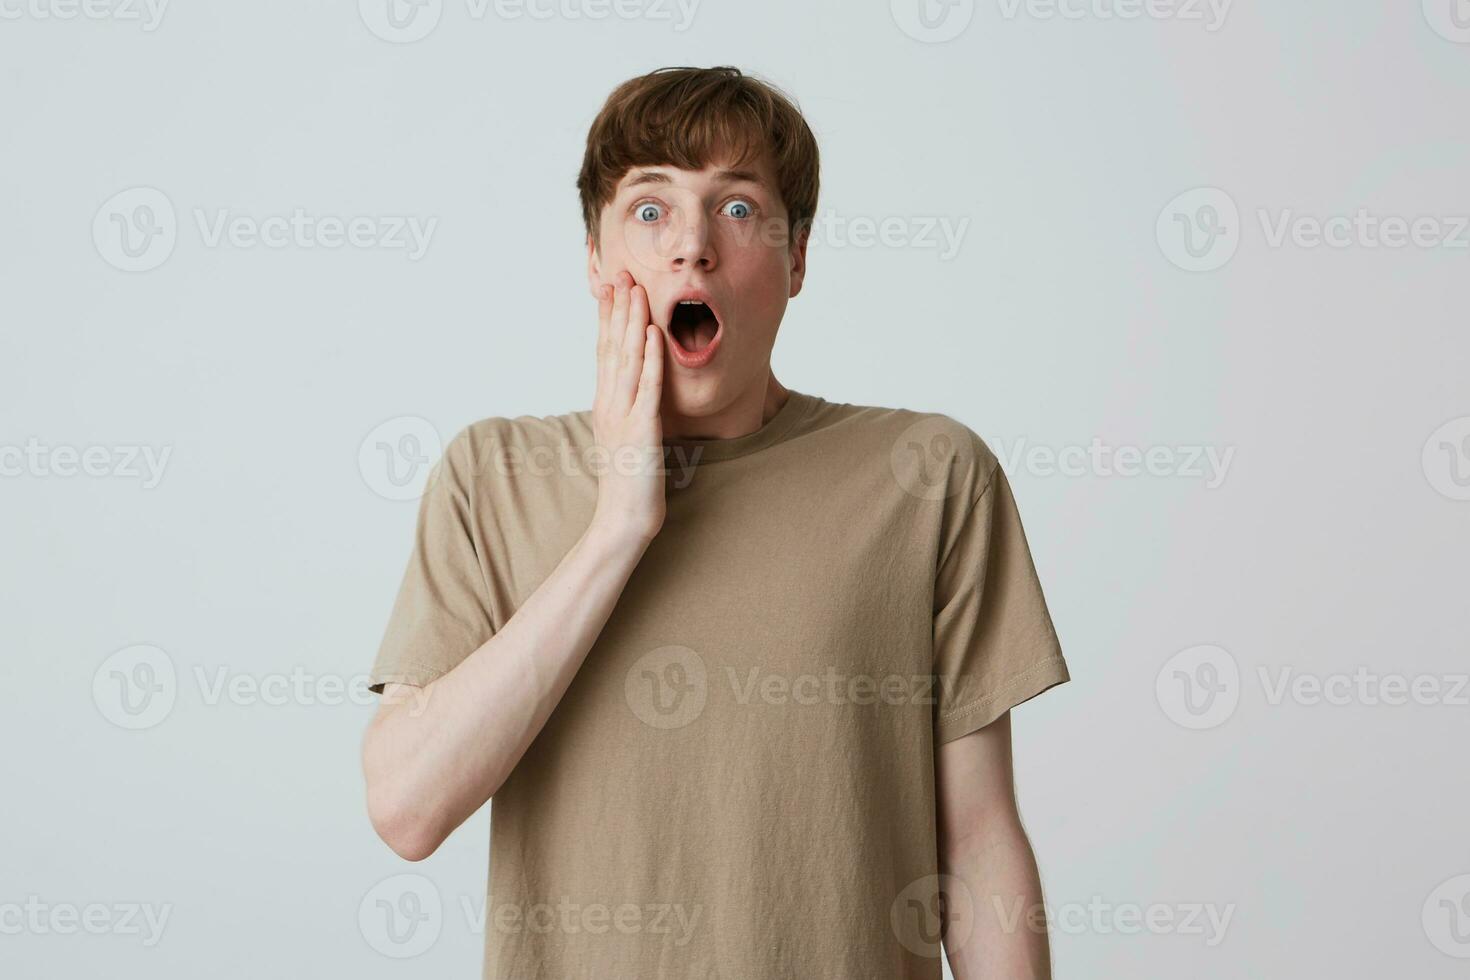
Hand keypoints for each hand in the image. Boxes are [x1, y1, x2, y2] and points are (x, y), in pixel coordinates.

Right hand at [590, 270, 665, 545]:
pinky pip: (647, 388)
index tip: (612, 287)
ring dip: (632, 322)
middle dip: (618, 308)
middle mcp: (609, 404)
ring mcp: (623, 416)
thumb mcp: (623, 437)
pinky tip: (653, 334)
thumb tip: (632, 389)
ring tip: (636, 291)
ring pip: (626, 360)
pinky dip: (650, 358)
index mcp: (604, 404)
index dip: (608, 317)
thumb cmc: (629, 482)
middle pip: (612, 347)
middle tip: (622, 273)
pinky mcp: (641, 430)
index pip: (604, 351)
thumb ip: (625, 410)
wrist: (623, 519)